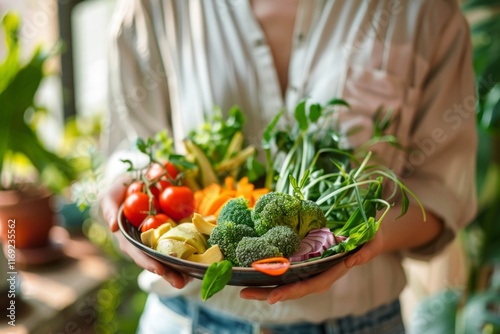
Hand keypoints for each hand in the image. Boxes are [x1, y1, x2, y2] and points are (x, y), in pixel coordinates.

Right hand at [101, 175, 189, 288]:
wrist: (136, 182)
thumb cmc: (120, 192)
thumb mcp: (110, 197)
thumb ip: (109, 210)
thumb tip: (114, 227)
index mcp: (129, 239)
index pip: (138, 254)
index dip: (148, 262)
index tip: (160, 270)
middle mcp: (144, 243)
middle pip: (157, 261)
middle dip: (169, 273)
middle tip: (181, 283)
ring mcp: (158, 239)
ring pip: (170, 257)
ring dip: (182, 268)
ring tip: (194, 276)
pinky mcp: (171, 231)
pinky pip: (181, 242)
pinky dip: (191, 252)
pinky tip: (202, 258)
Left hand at [239, 229, 384, 303]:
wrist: (368, 235)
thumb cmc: (371, 239)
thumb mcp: (373, 243)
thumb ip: (365, 253)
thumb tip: (352, 260)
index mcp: (331, 273)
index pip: (309, 286)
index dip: (290, 292)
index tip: (272, 297)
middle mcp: (317, 275)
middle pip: (290, 288)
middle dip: (267, 293)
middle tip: (243, 292)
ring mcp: (310, 269)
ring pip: (285, 281)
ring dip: (264, 286)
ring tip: (242, 287)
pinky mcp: (304, 260)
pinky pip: (286, 270)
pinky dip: (270, 272)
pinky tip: (253, 270)